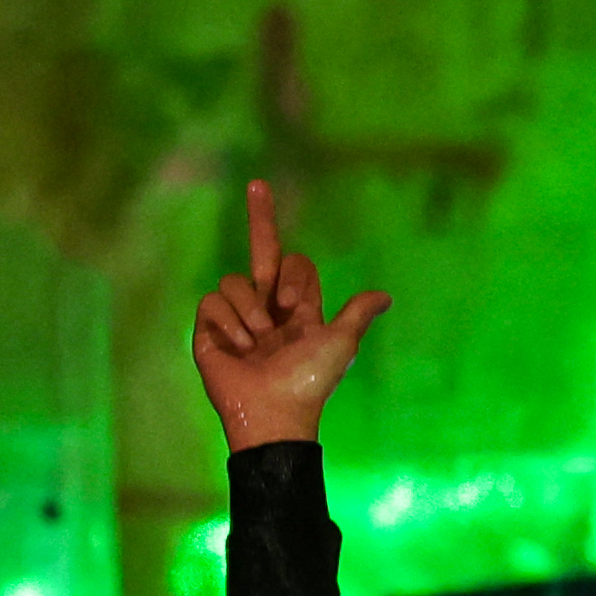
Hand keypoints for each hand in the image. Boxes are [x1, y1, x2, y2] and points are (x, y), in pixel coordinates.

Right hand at [191, 179, 390, 451]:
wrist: (274, 412)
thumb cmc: (309, 382)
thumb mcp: (339, 343)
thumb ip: (357, 314)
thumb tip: (385, 297)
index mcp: (297, 308)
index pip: (294, 262)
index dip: (292, 275)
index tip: (292, 301)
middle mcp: (267, 307)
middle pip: (263, 249)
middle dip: (261, 216)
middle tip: (258, 183)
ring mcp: (236, 318)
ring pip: (235, 281)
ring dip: (250, 313)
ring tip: (258, 343)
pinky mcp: (210, 330)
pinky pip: (212, 301)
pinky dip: (227, 323)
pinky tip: (238, 349)